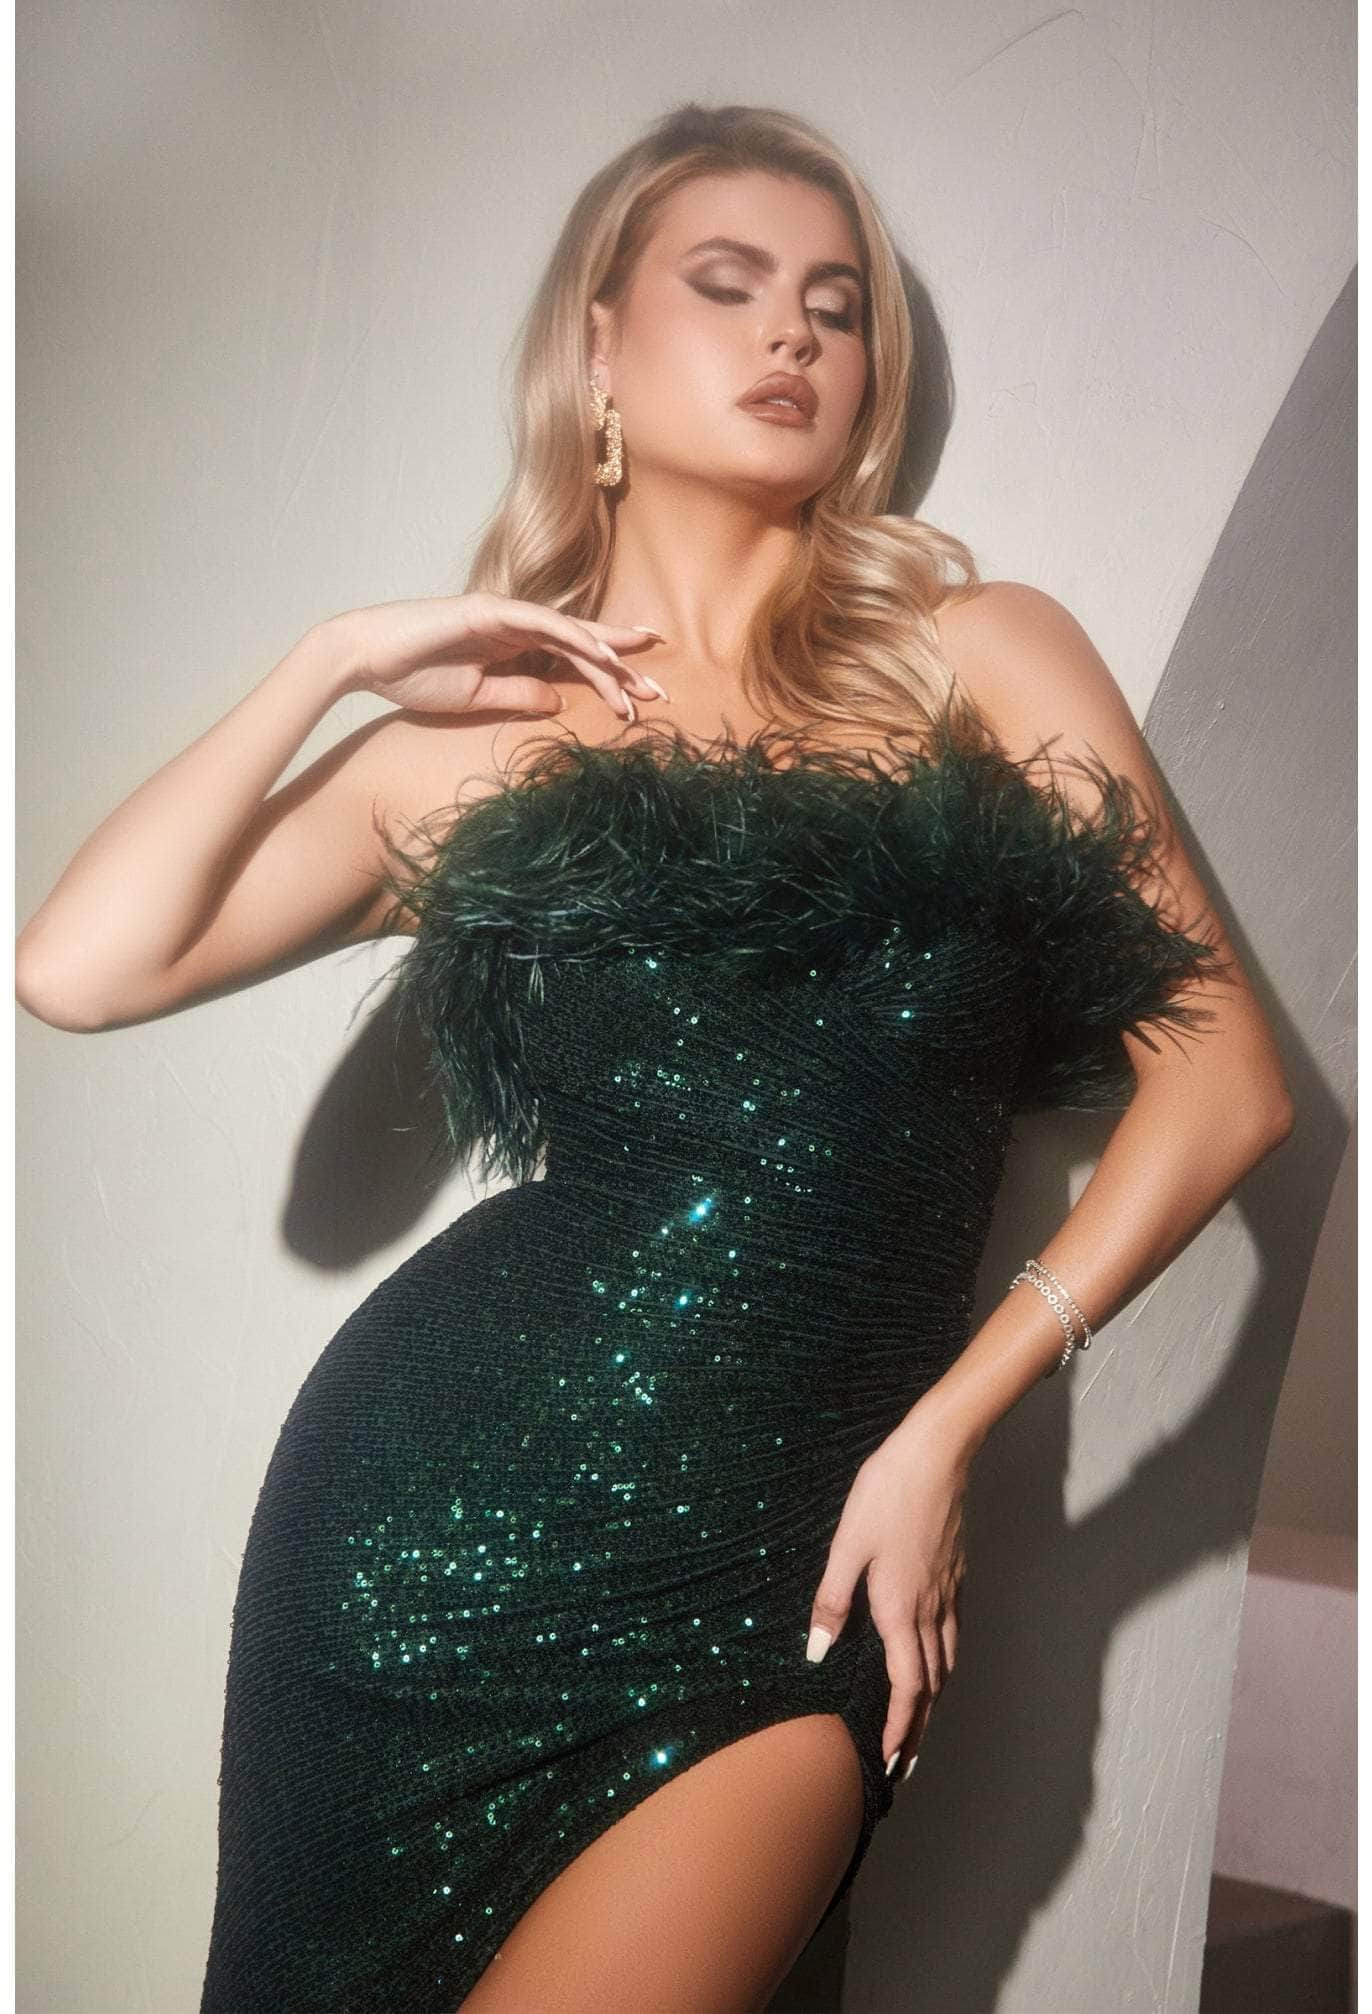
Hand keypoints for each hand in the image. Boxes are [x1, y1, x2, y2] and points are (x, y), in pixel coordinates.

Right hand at [318, 591, 666, 721]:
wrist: (365, 658)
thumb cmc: (413, 677)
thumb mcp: (477, 698)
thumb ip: (519, 696)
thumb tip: (560, 703)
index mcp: (513, 645)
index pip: (572, 659)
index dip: (609, 674)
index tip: (642, 697)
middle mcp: (515, 624)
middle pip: (581, 644)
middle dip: (621, 669)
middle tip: (660, 694)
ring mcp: (504, 613)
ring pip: (570, 632)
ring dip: (606, 654)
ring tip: (640, 677)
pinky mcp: (489, 609)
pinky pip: (541, 622)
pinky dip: (573, 635)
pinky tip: (601, 652)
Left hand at [805, 1407, 970, 1780]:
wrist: (936, 1456)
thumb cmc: (885, 1494)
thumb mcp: (846, 1545)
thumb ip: (831, 1601)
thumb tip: (816, 1652)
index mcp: (899, 1609)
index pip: (907, 1686)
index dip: (901, 1726)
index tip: (894, 1758)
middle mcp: (929, 1609)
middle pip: (931, 1684)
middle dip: (919, 1725)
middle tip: (907, 1758)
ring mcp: (948, 1592)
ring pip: (947, 1660)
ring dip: (935, 1697)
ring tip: (921, 1719)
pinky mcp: (956, 1574)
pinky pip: (954, 1632)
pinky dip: (945, 1660)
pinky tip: (936, 1657)